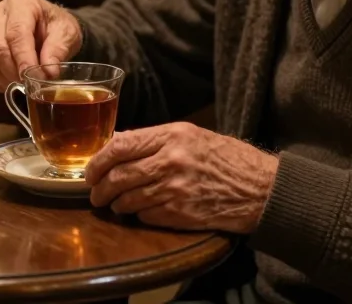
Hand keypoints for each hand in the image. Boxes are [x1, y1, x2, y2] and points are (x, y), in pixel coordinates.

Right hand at [0, 0, 82, 90]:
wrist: (45, 27)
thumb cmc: (56, 27)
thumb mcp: (67, 32)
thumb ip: (59, 49)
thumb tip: (49, 72)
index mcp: (19, 2)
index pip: (16, 32)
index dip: (23, 57)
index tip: (34, 77)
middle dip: (15, 71)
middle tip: (33, 86)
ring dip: (6, 79)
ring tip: (26, 85)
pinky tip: (13, 82)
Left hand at [84, 122, 278, 234]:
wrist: (261, 188)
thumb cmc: (224, 158)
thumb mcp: (189, 135)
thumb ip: (152, 139)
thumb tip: (115, 142)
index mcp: (172, 135)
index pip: (120, 146)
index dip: (98, 160)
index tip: (90, 171)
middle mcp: (172, 160)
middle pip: (119, 176)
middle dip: (100, 188)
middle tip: (95, 194)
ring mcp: (177, 189)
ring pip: (129, 199)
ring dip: (115, 204)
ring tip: (113, 204)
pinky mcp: (183, 214)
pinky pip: (146, 216)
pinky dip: (137, 215)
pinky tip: (139, 212)